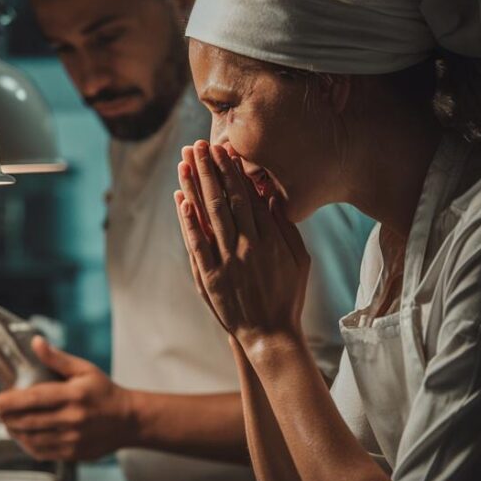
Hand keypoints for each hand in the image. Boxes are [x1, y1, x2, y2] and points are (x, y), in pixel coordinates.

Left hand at [0, 337, 135, 461]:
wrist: (128, 421)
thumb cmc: (104, 392)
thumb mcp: (85, 370)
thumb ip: (57, 359)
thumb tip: (36, 342)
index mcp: (74, 395)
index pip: (35, 399)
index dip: (11, 401)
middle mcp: (73, 419)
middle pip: (30, 421)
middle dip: (7, 417)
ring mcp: (73, 439)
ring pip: (33, 439)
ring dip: (15, 432)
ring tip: (6, 423)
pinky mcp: (73, 454)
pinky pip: (43, 452)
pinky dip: (27, 445)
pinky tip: (22, 437)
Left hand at [174, 140, 309, 349]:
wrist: (271, 335)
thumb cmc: (288, 296)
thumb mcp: (300, 260)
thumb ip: (287, 228)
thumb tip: (273, 198)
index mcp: (270, 239)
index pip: (248, 196)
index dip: (234, 171)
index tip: (225, 150)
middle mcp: (247, 246)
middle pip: (225, 198)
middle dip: (211, 169)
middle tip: (199, 144)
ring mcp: (226, 261)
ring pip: (208, 215)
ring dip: (196, 186)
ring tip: (186, 161)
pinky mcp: (210, 278)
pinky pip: (197, 244)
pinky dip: (188, 221)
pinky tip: (180, 200)